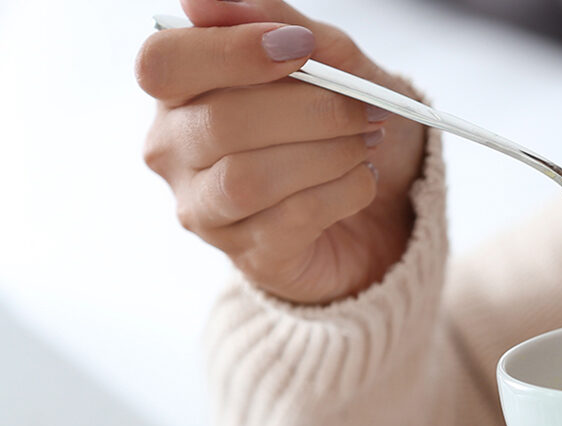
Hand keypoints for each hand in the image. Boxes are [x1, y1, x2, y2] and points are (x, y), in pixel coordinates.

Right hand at [136, 0, 427, 304]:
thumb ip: (280, 25)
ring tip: (367, 143)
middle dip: (310, 109)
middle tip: (366, 108)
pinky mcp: (251, 254)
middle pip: (220, 122)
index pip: (164, 62)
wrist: (387, 208)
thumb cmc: (342, 127)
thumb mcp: (331, 63)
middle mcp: (175, 150)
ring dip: (329, 153)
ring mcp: (206, 208)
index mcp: (181, 90)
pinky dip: (344, 190)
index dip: (230, 51)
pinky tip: (364, 179)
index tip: (299, 48)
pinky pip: (293, 218)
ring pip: (251, 177)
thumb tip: (204, 0)